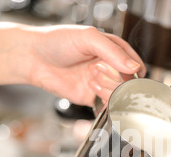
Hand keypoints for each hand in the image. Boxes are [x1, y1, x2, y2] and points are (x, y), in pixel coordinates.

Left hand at [28, 25, 145, 104]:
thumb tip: (134, 67)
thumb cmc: (58, 42)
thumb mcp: (88, 37)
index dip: (131, 71)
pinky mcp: (93, 98)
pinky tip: (91, 88)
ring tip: (91, 78)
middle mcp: (110, 68)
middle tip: (96, 69)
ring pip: (120, 95)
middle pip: (129, 83)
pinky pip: (108, 105)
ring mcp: (103, 84)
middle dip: (115, 78)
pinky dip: (104, 100)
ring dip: (107, 88)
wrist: (35, 59)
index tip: (121, 70)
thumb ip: (113, 51)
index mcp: (114, 51)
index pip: (135, 65)